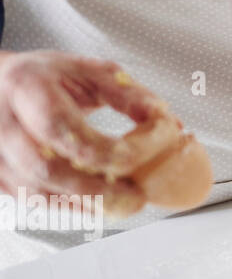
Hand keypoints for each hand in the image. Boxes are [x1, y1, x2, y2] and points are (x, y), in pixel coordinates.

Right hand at [0, 50, 163, 215]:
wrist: (0, 85)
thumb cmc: (47, 78)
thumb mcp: (88, 72)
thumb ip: (128, 95)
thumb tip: (167, 122)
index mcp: (26, 89)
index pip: (62, 128)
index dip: (105, 149)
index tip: (143, 154)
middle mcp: (3, 125)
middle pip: (46, 170)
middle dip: (98, 190)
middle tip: (138, 196)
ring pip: (38, 193)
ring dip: (88, 204)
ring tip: (128, 202)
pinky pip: (35, 202)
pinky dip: (72, 206)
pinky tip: (102, 204)